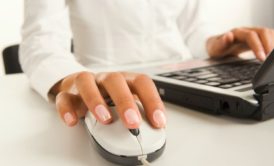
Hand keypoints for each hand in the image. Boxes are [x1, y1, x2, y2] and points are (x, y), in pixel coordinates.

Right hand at [50, 72, 165, 128]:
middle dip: (125, 102)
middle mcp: (105, 79)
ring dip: (96, 101)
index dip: (152, 100)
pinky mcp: (68, 93)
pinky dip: (67, 109)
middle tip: (133, 123)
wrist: (81, 86)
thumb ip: (139, 112)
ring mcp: (86, 84)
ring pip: (87, 83)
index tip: (158, 122)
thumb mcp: (126, 102)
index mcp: (124, 80)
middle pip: (115, 80)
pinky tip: (73, 121)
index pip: (141, 82)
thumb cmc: (108, 95)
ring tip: (105, 120)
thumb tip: (156, 129)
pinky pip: (64, 98)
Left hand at [207, 27, 273, 60]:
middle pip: (263, 32)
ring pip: (268, 34)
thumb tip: (228, 35)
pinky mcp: (257, 39)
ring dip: (272, 44)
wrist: (215, 46)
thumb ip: (221, 43)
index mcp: (237, 32)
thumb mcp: (214, 48)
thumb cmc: (216, 48)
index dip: (258, 46)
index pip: (251, 36)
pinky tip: (272, 53)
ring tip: (272, 58)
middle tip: (270, 59)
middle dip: (269, 45)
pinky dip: (272, 44)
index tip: (262, 58)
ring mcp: (253, 33)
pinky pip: (268, 38)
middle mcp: (246, 30)